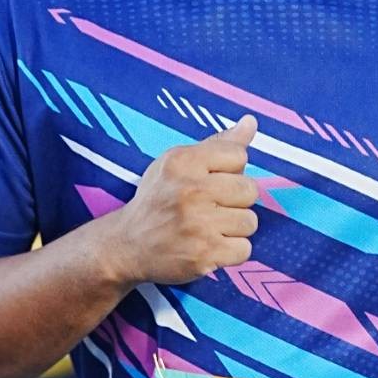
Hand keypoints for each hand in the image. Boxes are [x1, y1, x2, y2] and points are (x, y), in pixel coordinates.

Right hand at [108, 119, 258, 286]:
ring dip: (234, 228)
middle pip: (249, 190)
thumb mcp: (178, 163)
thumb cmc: (158, 200)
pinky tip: (210, 248)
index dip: (230, 172)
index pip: (239, 156)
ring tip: (210, 229)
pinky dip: (231, 252)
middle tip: (211, 209)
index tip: (210, 183)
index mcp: (184, 161)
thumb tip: (251, 122)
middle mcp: (190, 190)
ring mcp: (198, 225)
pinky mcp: (204, 255)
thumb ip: (218, 144)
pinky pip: (244, 249)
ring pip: (249, 221)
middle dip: (235, 201)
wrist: (127, 245)